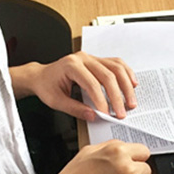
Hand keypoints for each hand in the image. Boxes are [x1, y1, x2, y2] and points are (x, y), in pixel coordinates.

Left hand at [9, 52, 137, 120]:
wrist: (41, 76)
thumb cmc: (46, 86)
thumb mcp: (55, 101)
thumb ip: (74, 109)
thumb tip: (93, 115)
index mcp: (71, 65)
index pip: (91, 83)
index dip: (101, 100)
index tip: (106, 114)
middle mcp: (83, 58)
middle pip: (108, 75)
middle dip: (117, 96)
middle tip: (121, 112)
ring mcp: (91, 57)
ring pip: (116, 67)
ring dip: (126, 85)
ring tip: (131, 101)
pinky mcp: (97, 60)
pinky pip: (116, 63)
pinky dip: (126, 73)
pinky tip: (132, 84)